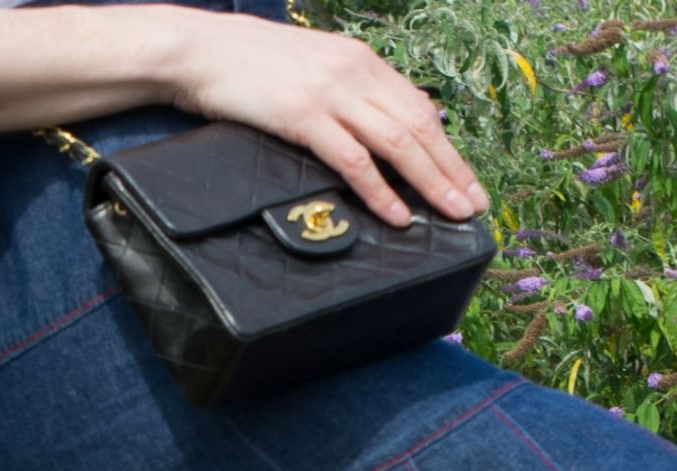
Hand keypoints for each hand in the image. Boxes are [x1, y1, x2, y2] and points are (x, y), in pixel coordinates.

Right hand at [164, 9, 487, 228]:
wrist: (201, 50)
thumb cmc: (250, 65)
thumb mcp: (312, 66)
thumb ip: (348, 90)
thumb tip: (380, 123)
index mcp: (361, 60)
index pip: (419, 108)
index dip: (449, 148)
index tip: (468, 180)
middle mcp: (355, 73)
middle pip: (419, 127)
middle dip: (453, 170)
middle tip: (475, 206)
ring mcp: (331, 94)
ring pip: (398, 143)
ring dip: (430, 183)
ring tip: (452, 214)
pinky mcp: (303, 116)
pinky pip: (353, 161)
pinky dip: (381, 191)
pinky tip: (398, 214)